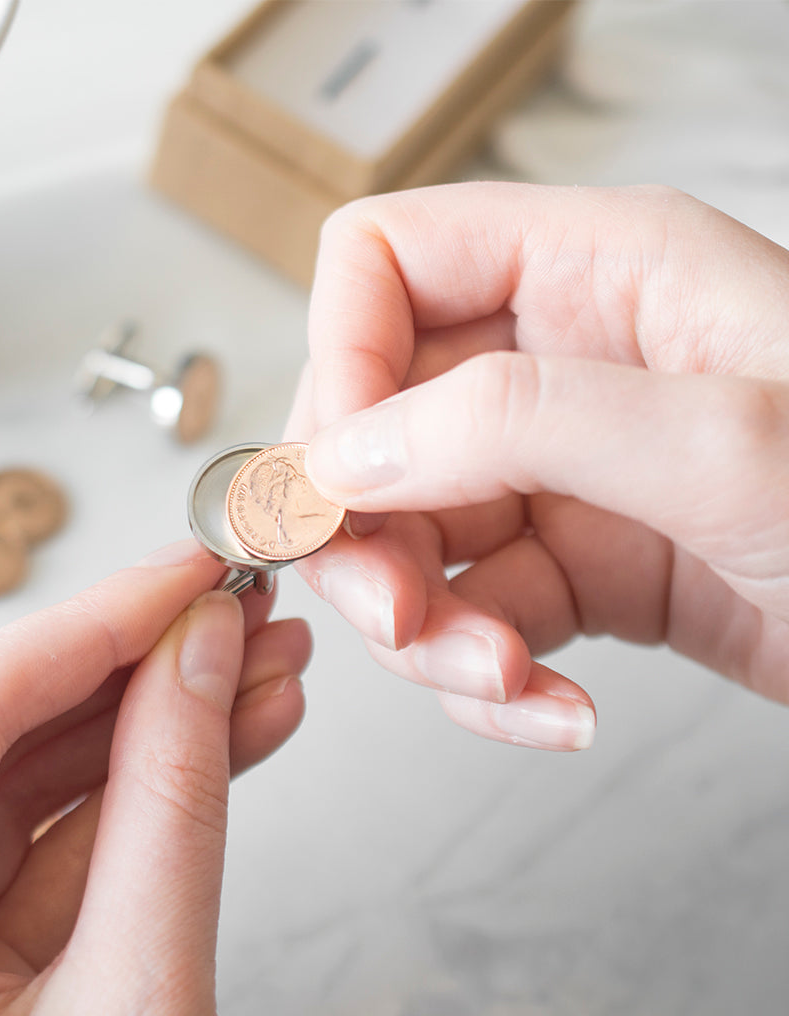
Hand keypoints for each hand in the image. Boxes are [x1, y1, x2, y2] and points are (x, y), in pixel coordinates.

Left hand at [0, 539, 308, 1015]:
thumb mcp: (135, 1001)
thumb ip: (173, 806)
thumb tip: (206, 652)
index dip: (91, 624)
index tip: (189, 571)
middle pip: (5, 742)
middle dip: (142, 665)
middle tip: (240, 605)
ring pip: (49, 788)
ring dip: (166, 720)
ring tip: (268, 663)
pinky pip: (73, 846)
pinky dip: (159, 791)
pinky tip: (238, 732)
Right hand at [287, 182, 788, 750]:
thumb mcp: (723, 440)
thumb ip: (518, 422)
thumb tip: (349, 453)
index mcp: (585, 271)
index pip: (382, 263)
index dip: (340, 362)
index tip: (344, 474)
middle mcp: (553, 361)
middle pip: (373, 422)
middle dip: (368, 532)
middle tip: (399, 618)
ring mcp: (555, 468)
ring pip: (407, 533)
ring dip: (427, 629)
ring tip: (499, 678)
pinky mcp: (568, 563)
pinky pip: (467, 612)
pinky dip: (485, 676)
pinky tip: (547, 704)